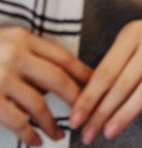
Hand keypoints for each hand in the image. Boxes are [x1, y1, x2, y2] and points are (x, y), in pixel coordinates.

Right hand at [0, 27, 91, 145]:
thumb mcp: (7, 44)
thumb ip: (30, 56)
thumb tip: (57, 82)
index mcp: (23, 38)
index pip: (63, 56)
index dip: (83, 72)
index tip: (97, 85)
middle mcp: (14, 55)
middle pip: (57, 78)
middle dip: (76, 97)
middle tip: (88, 112)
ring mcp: (0, 78)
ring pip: (38, 103)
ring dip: (52, 121)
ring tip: (60, 134)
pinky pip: (16, 120)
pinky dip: (29, 133)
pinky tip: (36, 141)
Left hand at [69, 5, 141, 143]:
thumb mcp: (133, 37)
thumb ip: (115, 63)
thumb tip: (88, 101)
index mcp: (133, 33)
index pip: (106, 71)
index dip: (89, 98)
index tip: (75, 120)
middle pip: (124, 82)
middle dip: (103, 112)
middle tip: (88, 134)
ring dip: (127, 114)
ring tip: (110, 132)